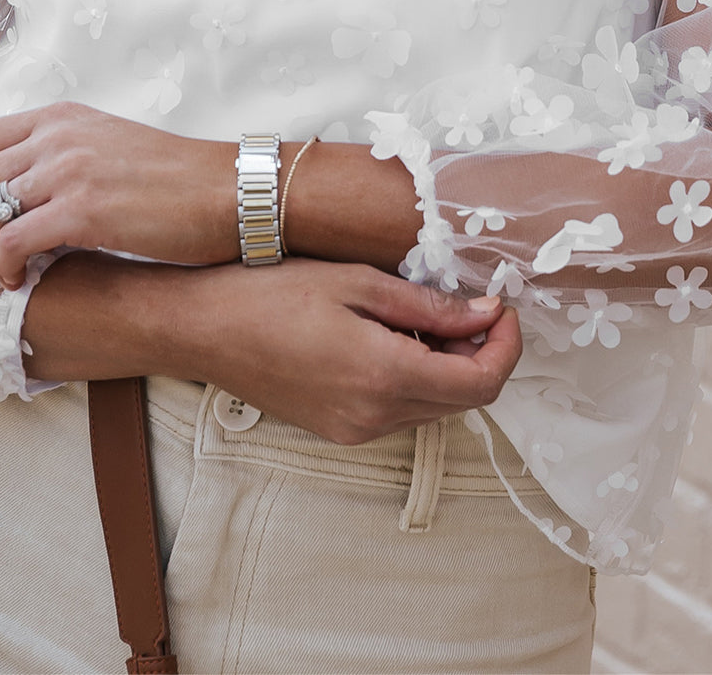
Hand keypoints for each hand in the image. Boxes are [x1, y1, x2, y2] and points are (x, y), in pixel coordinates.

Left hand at [0, 101, 233, 287]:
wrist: (229, 190)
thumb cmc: (180, 178)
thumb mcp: (111, 145)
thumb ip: (65, 155)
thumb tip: (25, 192)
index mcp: (62, 117)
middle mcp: (57, 136)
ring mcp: (68, 170)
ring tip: (10, 270)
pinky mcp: (81, 211)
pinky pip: (11, 242)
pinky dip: (6, 268)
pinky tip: (23, 279)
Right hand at [185, 258, 523, 443]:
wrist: (203, 329)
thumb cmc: (271, 294)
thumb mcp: (357, 283)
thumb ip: (428, 305)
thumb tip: (485, 314)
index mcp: (384, 377)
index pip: (482, 384)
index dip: (507, 347)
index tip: (503, 308)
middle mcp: (374, 416)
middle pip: (464, 400)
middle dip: (481, 353)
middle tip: (473, 304)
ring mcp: (355, 429)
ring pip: (435, 407)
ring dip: (449, 366)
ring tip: (427, 315)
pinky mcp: (340, 429)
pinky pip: (402, 410)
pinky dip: (417, 377)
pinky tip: (396, 337)